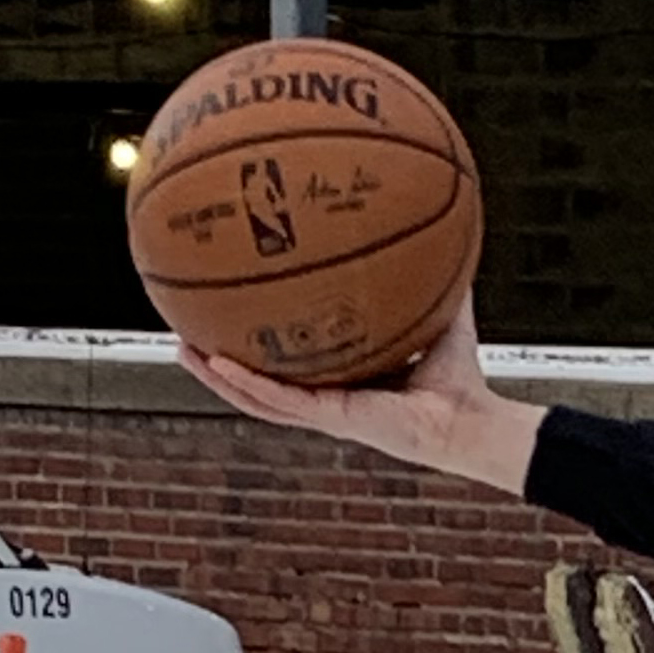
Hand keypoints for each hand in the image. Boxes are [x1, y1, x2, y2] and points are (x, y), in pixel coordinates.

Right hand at [177, 297, 547, 494]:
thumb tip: (443, 232)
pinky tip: (218, 363)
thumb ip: (434, 281)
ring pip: (256, 397)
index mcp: (344, 377)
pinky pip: (279, 402)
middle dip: (221, 359)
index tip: (231, 311)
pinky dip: (247, 384)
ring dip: (217, 375)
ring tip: (181, 348)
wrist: (472, 420)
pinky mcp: (332, 419)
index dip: (258, 340)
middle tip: (186, 330)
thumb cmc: (462, 378)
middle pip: (258, 380)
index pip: (291, 359)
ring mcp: (326, 412)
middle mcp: (328, 396)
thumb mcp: (440, 317)